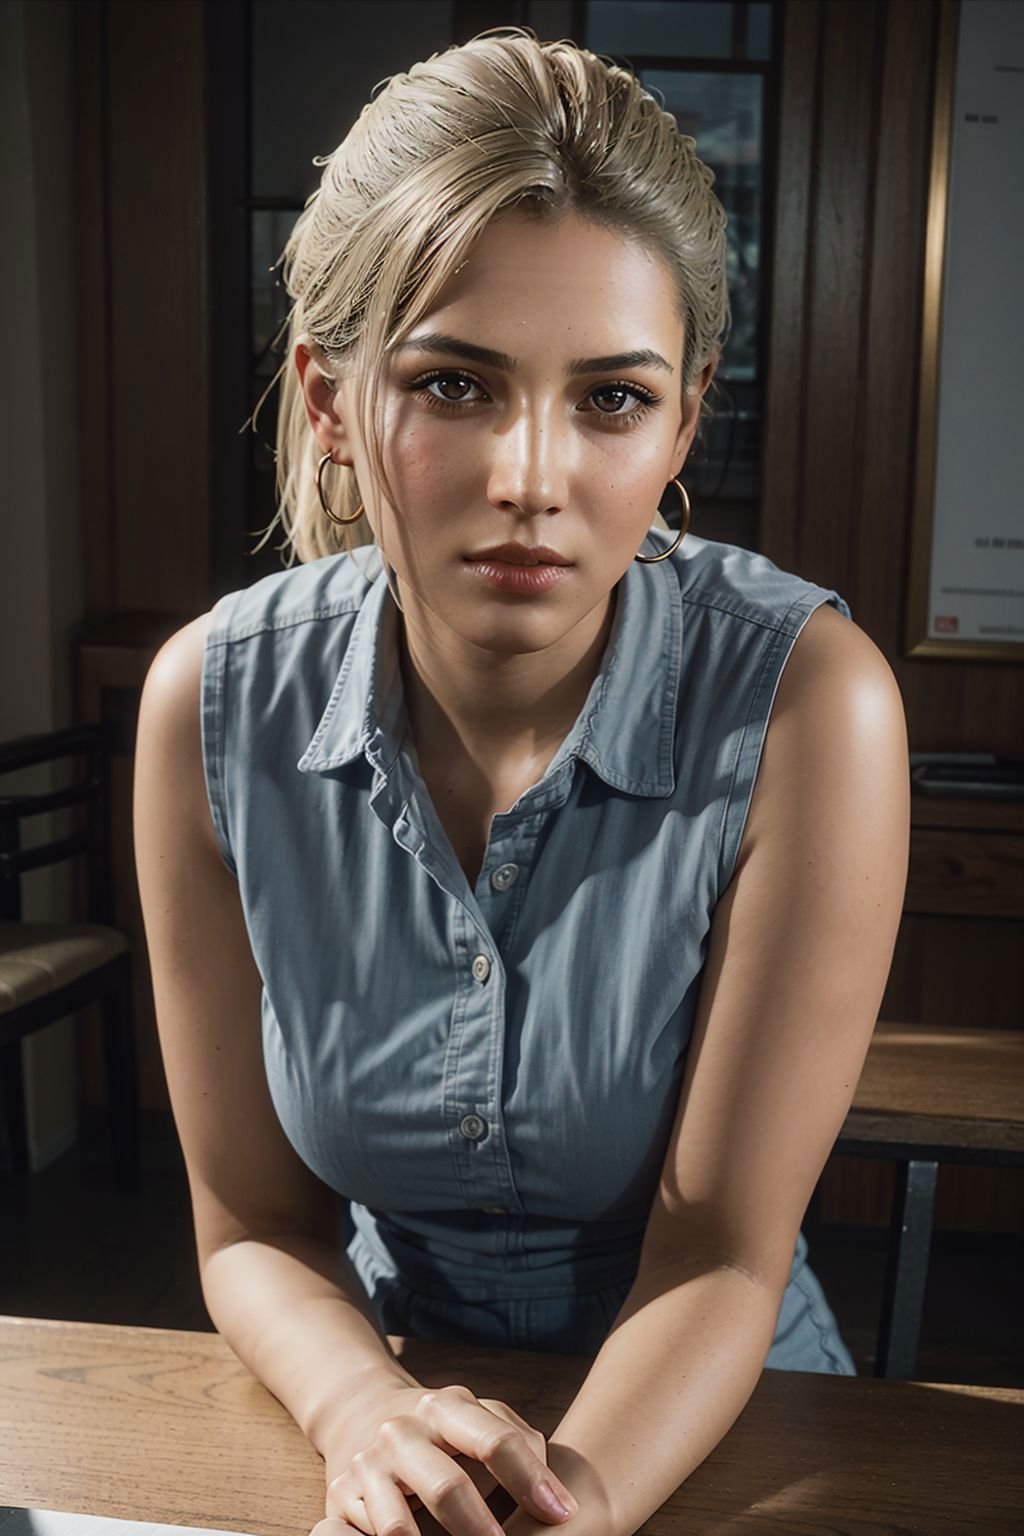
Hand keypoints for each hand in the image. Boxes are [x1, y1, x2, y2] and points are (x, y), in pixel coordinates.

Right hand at [316, 1382, 578, 1535]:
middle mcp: (402, 1432)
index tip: (560, 1513)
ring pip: (397, 1527)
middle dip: (480, 1529)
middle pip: (447, 1487)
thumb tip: (554, 1492)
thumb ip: (518, 1441)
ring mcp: (368, 1464)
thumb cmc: (439, 1429)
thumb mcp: (477, 1418)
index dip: (531, 1480)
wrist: (359, 1411)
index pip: (496, 1441)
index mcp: (445, 1407)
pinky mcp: (340, 1497)